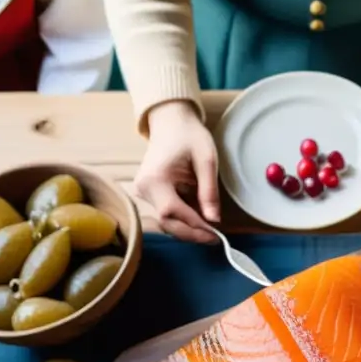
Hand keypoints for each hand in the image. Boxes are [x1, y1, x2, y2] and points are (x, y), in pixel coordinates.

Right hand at [135, 101, 219, 242]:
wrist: (171, 122)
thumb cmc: (189, 136)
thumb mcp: (206, 161)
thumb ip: (209, 191)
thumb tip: (214, 220)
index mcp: (154, 179)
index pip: (172, 212)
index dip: (194, 226)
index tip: (216, 234)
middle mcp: (144, 189)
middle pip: (167, 222)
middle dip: (192, 233)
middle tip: (216, 238)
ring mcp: (145, 193)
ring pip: (167, 221)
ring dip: (189, 228)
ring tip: (212, 231)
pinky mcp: (150, 195)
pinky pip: (167, 213)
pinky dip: (185, 219)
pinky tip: (201, 219)